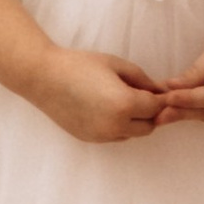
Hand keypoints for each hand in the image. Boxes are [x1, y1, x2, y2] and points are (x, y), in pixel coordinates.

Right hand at [36, 50, 168, 143]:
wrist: (43, 77)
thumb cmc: (80, 65)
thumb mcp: (116, 65)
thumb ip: (142, 79)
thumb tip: (160, 91)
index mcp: (125, 105)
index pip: (156, 107)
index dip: (160, 98)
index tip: (159, 89)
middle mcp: (115, 126)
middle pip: (148, 126)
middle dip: (150, 112)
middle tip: (143, 95)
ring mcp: (102, 136)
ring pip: (132, 134)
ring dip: (135, 121)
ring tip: (123, 100)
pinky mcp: (90, 139)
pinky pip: (115, 136)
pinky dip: (119, 126)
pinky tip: (108, 108)